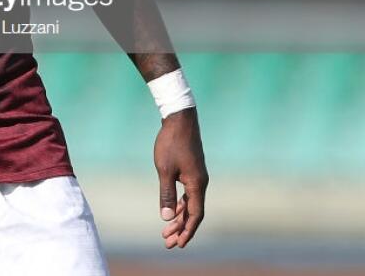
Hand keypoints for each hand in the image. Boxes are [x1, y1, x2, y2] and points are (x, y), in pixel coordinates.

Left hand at [154, 107, 207, 248]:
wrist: (179, 120)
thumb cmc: (170, 144)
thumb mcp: (164, 169)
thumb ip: (166, 193)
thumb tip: (166, 218)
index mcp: (197, 184)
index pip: (195, 215)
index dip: (187, 231)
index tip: (179, 244)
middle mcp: (200, 183)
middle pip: (192, 212)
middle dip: (181, 228)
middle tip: (168, 243)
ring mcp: (196, 177)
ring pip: (190, 204)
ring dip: (179, 217)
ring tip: (167, 231)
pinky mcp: (191, 171)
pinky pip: (188, 194)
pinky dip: (180, 204)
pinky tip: (171, 210)